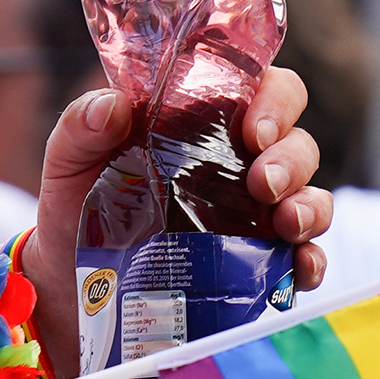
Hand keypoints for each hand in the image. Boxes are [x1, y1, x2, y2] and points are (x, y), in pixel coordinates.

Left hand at [34, 67, 335, 301]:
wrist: (73, 291)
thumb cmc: (77, 210)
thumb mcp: (68, 165)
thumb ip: (81, 127)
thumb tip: (113, 106)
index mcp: (204, 121)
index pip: (260, 87)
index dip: (272, 98)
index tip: (252, 126)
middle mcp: (240, 162)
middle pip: (295, 140)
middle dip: (290, 157)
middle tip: (261, 181)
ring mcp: (257, 215)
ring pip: (310, 194)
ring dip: (309, 205)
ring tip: (286, 223)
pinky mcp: (261, 264)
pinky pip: (304, 257)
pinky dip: (312, 260)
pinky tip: (300, 266)